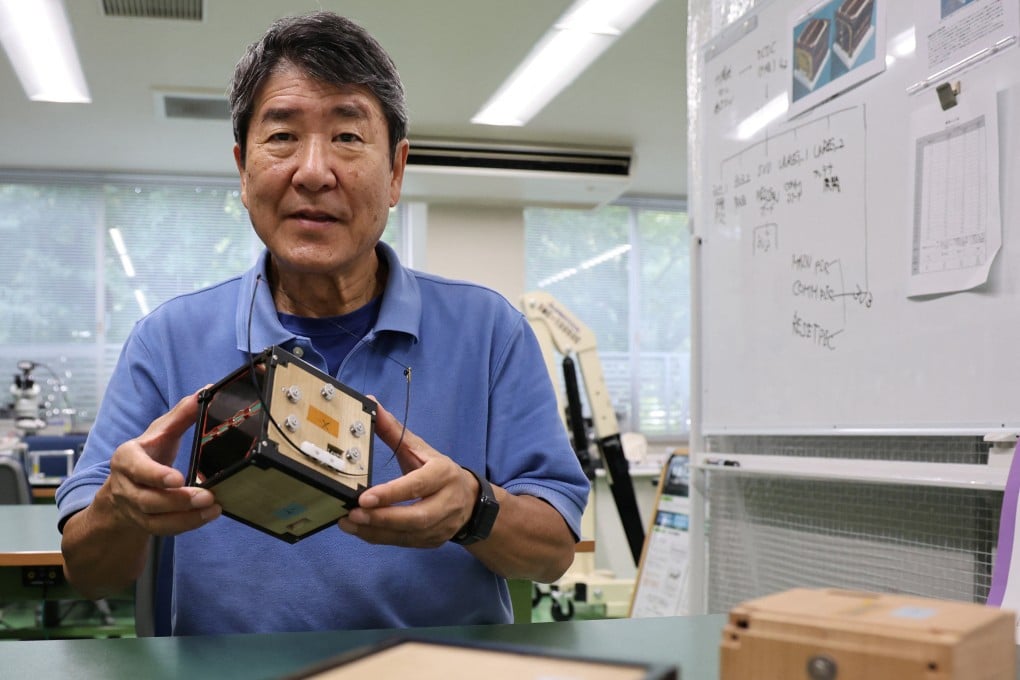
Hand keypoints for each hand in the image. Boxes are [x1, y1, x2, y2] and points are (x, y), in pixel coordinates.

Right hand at [100, 390, 220, 536]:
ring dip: (186, 516)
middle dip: (178, 500)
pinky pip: (164, 529)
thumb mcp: (160, 431)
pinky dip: (187, 524)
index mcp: (126, 458)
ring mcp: (133, 508)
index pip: (137, 468)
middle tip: (207, 496)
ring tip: (213, 506)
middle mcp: (125, 485)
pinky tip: (208, 515)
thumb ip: (181, 414)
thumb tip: (207, 390)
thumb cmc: (147, 454)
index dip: (155, 475)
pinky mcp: (144, 523)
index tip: (177, 478)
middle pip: (148, 499)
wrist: (123, 487)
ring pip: (155, 519)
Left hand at [338, 399, 477, 546]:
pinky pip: (403, 543)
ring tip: (347, 522)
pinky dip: (379, 537)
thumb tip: (370, 403)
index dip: (391, 493)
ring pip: (407, 534)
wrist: (470, 501)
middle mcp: (446, 502)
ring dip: (375, 531)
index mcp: (443, 474)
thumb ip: (394, 430)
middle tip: (352, 514)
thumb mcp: (420, 448)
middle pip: (415, 516)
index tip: (365, 497)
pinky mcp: (432, 541)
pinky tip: (359, 530)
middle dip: (381, 518)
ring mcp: (441, 526)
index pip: (417, 485)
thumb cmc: (438, 471)